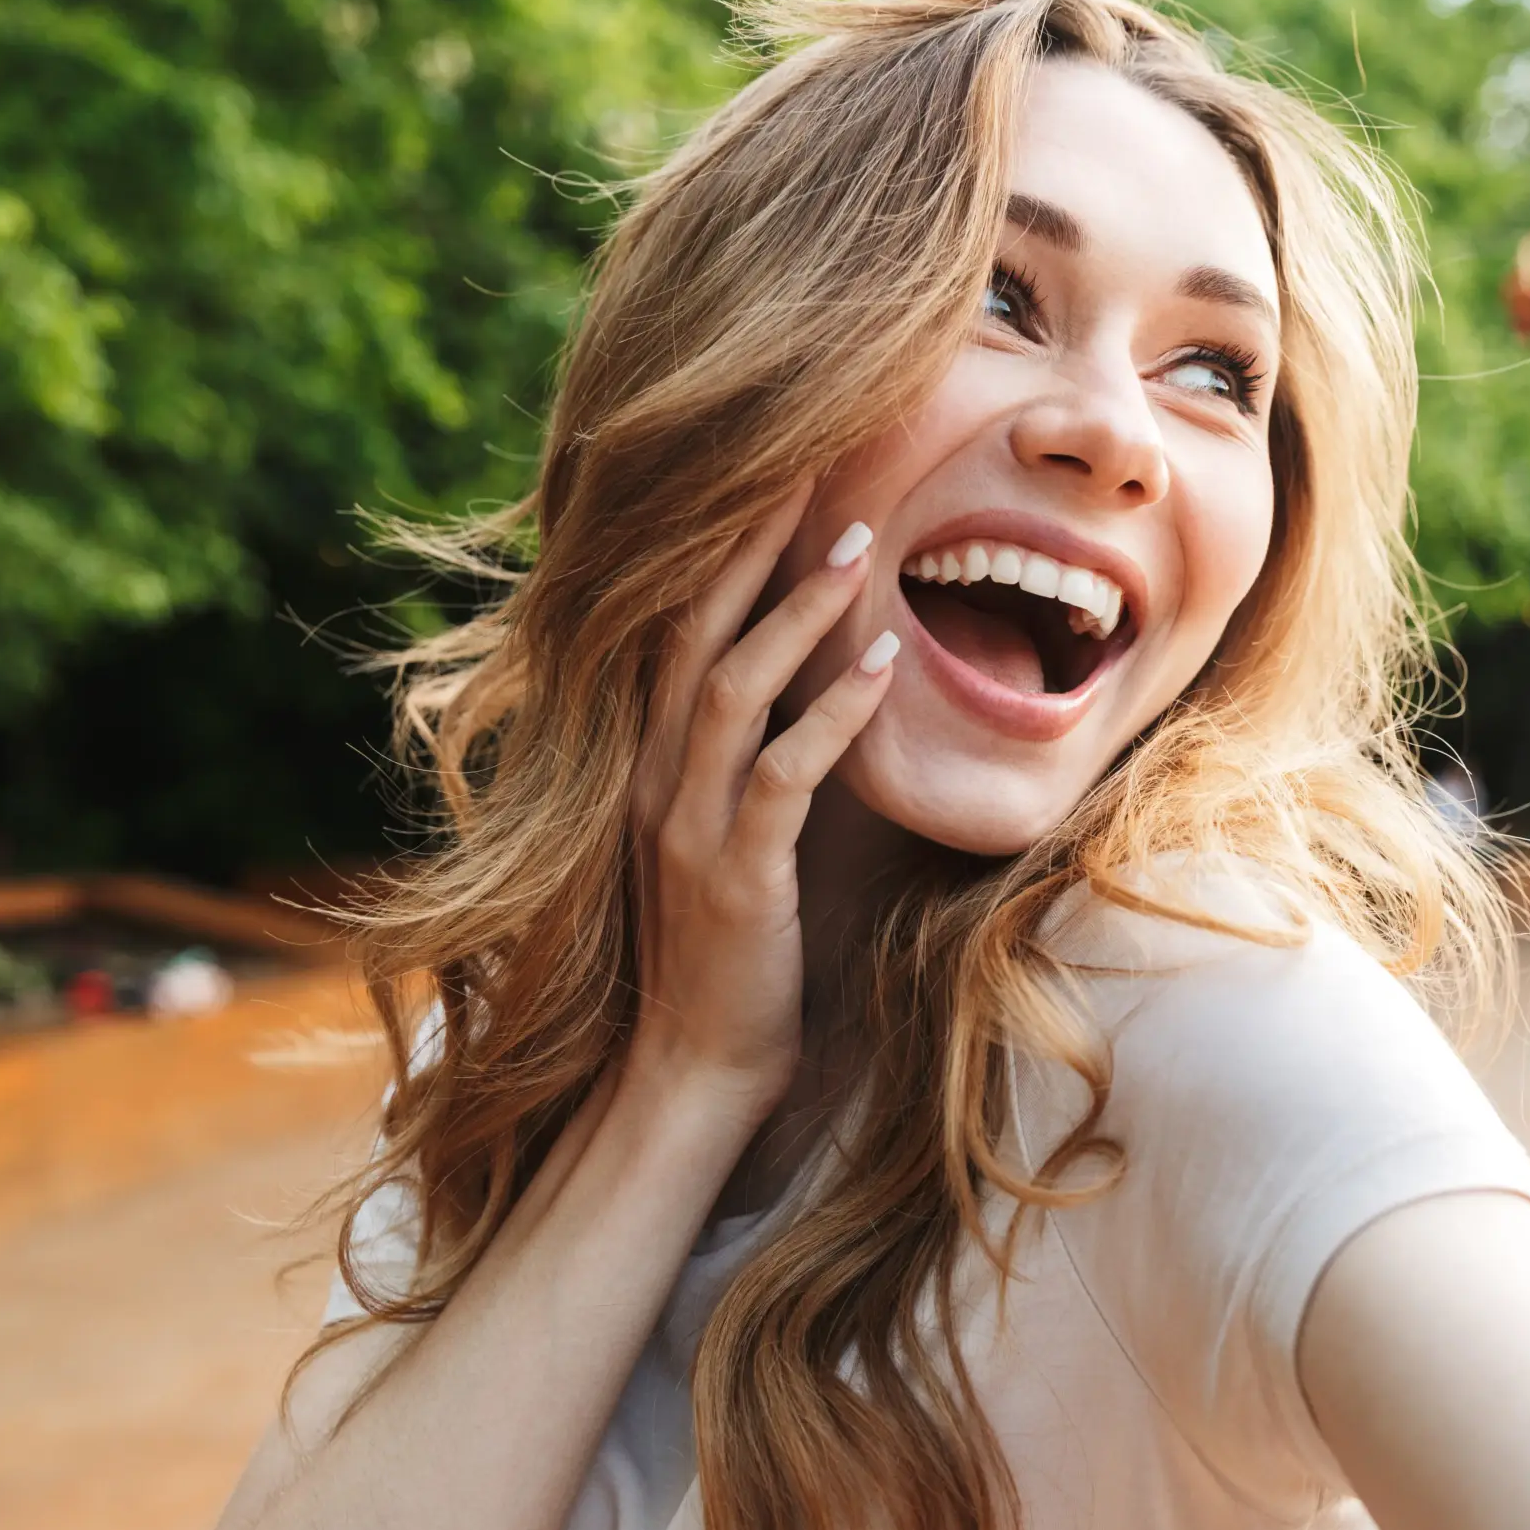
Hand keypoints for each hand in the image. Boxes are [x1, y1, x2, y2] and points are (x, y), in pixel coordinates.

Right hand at [618, 488, 895, 1127]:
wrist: (693, 1069)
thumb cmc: (728, 951)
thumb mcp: (720, 835)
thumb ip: (742, 759)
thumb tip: (801, 683)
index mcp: (647, 762)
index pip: (671, 629)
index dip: (713, 548)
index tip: (765, 472)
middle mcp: (652, 779)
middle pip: (688, 632)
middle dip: (744, 544)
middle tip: (801, 461)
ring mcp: (686, 825)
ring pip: (730, 688)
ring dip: (796, 611)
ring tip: (857, 541)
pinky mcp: (735, 875)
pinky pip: (782, 775)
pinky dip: (833, 713)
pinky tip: (883, 665)